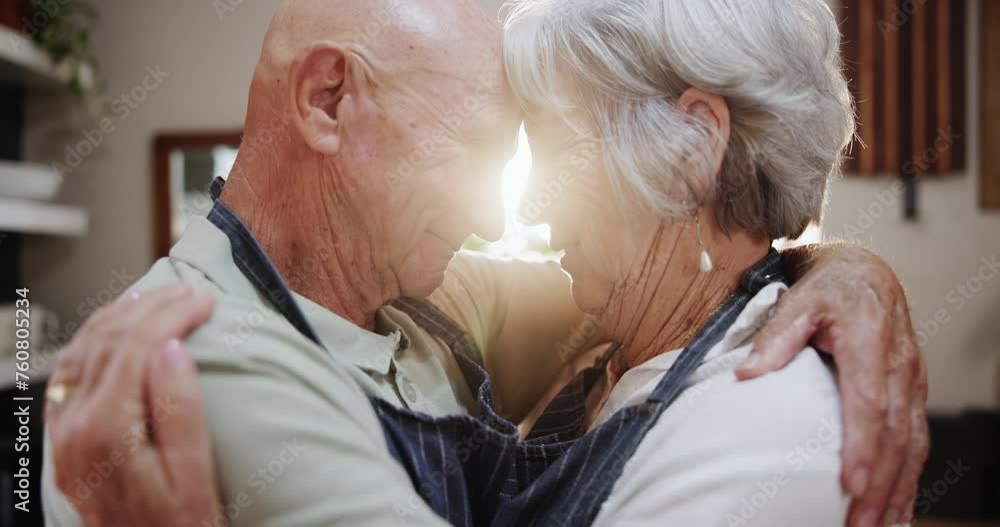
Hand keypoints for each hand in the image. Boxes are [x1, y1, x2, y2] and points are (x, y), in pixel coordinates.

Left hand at [45, 285, 220, 526]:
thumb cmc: (179, 526)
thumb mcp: (193, 475)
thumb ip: (181, 410)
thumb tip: (173, 349)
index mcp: (107, 430)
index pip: (137, 346)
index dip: (173, 314)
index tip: (204, 300)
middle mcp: (76, 427)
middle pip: (108, 340)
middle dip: (150, 306)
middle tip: (187, 291)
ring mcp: (65, 434)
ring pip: (82, 350)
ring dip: (119, 316)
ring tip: (154, 297)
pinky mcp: (67, 441)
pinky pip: (69, 375)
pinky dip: (93, 342)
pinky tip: (114, 333)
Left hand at [736, 245, 927, 526]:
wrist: (865, 272)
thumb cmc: (827, 288)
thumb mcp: (797, 301)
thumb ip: (775, 338)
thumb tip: (747, 375)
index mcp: (870, 339)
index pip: (868, 401)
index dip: (862, 444)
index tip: (852, 481)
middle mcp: (899, 364)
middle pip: (894, 433)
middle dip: (879, 483)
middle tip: (858, 523)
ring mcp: (912, 380)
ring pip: (912, 444)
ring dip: (897, 490)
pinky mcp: (913, 393)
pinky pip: (917, 441)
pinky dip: (910, 479)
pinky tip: (898, 511)